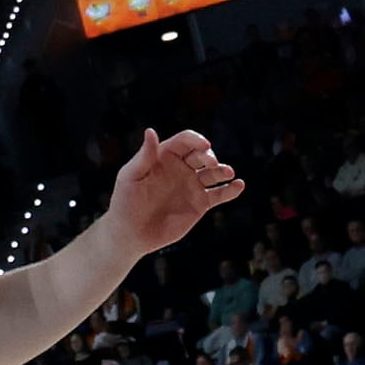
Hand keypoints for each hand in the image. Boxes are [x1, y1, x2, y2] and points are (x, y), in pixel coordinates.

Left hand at [103, 128, 243, 255]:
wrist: (131, 233)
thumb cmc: (125, 202)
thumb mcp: (130, 177)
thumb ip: (144, 156)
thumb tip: (151, 131)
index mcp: (165, 156)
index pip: (186, 141)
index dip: (196, 140)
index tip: (205, 146)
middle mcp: (182, 167)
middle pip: (202, 154)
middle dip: (209, 156)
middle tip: (210, 164)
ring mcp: (192, 185)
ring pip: (214, 173)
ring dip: (223, 170)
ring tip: (229, 173)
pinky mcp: (200, 204)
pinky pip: (219, 194)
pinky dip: (231, 190)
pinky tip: (239, 186)